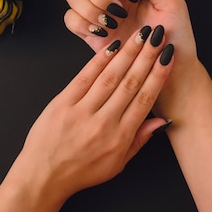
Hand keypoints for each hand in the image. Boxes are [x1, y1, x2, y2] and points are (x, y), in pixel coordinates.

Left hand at [0, 26, 173, 211]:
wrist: (43, 177)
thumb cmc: (81, 171)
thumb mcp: (118, 164)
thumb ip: (140, 139)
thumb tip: (162, 120)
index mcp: (120, 137)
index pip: (144, 99)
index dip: (158, 75)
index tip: (168, 55)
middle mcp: (103, 122)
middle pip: (130, 82)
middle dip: (147, 56)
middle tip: (157, 36)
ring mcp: (81, 111)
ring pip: (110, 76)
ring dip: (128, 53)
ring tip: (140, 35)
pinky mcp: (62, 103)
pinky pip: (84, 77)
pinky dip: (99, 60)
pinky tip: (112, 46)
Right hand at [64, 0, 201, 117]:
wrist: (171, 70)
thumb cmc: (177, 38)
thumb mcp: (172, 3)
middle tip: (120, 11)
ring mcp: (99, 14)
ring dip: (90, 7)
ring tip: (112, 23)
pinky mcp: (90, 34)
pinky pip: (70, 19)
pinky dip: (82, 23)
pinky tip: (103, 33)